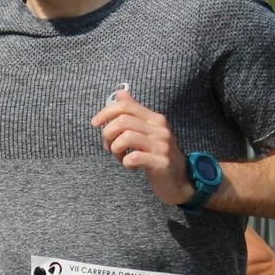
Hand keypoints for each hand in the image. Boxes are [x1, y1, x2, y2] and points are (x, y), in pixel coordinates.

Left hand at [94, 89, 192, 206]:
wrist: (180, 181)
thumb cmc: (158, 156)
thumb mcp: (148, 131)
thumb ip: (134, 113)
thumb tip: (120, 93)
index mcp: (155, 119)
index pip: (126, 106)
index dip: (106, 112)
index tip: (95, 123)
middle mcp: (160, 129)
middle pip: (122, 121)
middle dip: (107, 134)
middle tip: (109, 147)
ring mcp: (161, 146)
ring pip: (126, 137)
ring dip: (115, 149)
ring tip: (119, 157)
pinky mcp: (161, 163)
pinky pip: (134, 157)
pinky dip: (126, 162)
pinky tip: (130, 165)